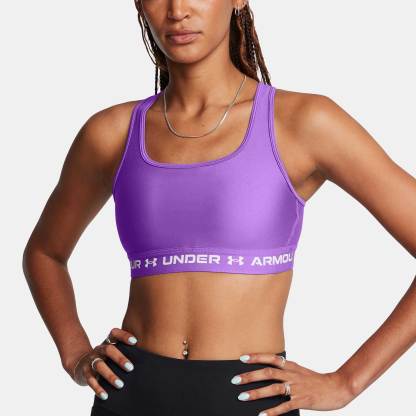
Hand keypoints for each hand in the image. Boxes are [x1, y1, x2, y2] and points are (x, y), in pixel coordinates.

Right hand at [69, 328, 138, 399]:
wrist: (82, 363)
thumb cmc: (106, 357)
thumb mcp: (114, 350)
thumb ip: (126, 350)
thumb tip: (147, 356)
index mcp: (107, 342)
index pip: (114, 333)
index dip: (124, 335)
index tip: (135, 341)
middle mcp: (99, 349)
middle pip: (108, 350)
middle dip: (120, 358)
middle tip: (131, 368)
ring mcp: (91, 360)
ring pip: (100, 366)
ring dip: (110, 375)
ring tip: (120, 384)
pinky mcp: (85, 372)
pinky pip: (90, 380)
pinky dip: (98, 388)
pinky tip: (105, 395)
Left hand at [230, 352, 354, 414]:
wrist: (337, 387)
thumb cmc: (316, 381)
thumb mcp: (299, 371)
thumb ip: (285, 371)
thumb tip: (268, 373)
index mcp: (290, 365)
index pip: (270, 358)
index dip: (256, 357)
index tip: (242, 358)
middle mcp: (292, 374)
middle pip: (267, 372)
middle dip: (249, 376)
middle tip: (234, 380)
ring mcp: (297, 387)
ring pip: (273, 388)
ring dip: (256, 393)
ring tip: (242, 396)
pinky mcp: (302, 400)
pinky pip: (284, 406)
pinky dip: (272, 411)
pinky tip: (262, 415)